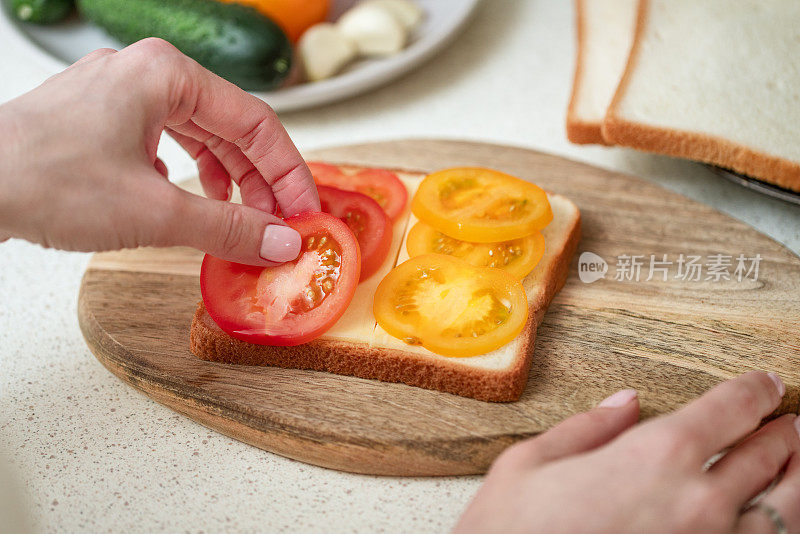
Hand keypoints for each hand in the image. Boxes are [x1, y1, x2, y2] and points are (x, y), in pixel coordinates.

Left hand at [0, 38, 318, 264]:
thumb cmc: (42, 179)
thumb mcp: (154, 210)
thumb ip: (229, 226)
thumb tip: (281, 241)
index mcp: (166, 75)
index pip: (256, 122)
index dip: (288, 172)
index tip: (304, 211)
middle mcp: (145, 74)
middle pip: (229, 127)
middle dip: (258, 180)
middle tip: (279, 224)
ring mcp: (119, 96)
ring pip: (198, 135)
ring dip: (226, 180)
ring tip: (242, 218)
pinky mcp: (100, 121)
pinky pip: (164, 141)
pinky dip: (187, 175)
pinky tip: (188, 201)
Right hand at [456, 371, 798, 533]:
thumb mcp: (531, 464)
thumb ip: (587, 428)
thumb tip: (625, 404)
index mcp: (654, 456)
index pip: (729, 410)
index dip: (755, 391)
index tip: (767, 385)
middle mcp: (698, 502)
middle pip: (767, 456)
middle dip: (784, 434)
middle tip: (790, 423)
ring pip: (786, 509)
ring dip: (799, 479)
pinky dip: (782, 528)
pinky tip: (779, 520)